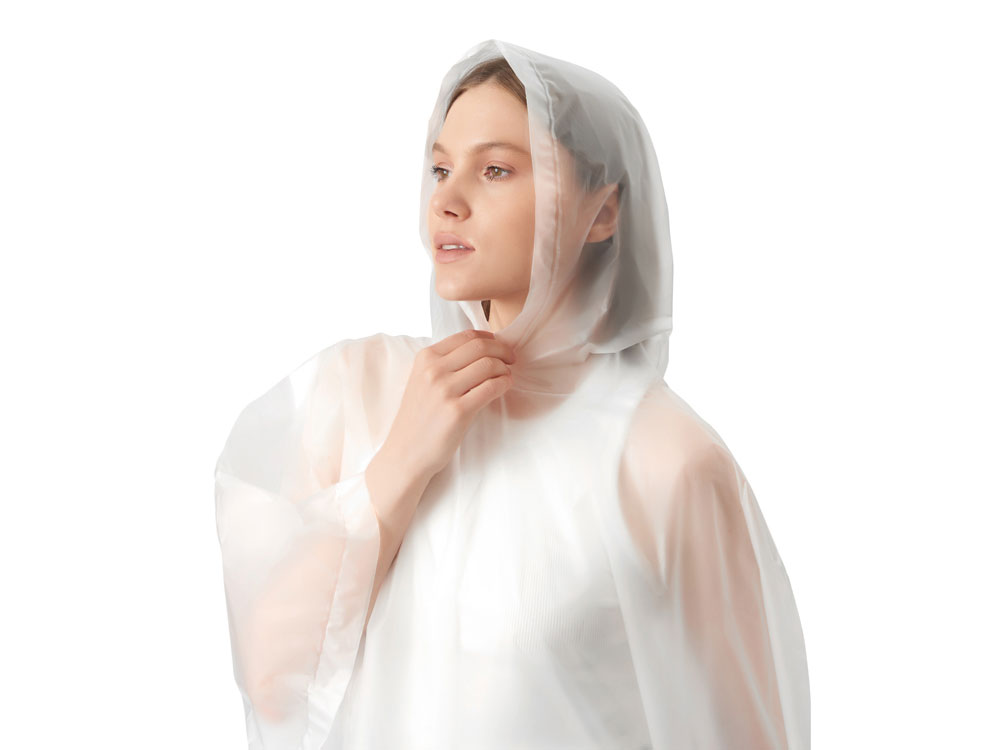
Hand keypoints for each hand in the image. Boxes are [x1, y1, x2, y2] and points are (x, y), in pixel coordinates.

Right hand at [381, 328, 515, 478]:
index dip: (490, 339)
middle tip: (511, 359)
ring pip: (488, 365)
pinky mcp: (458, 411)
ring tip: (507, 376)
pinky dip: (504, 384)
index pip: (466, 336)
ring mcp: (445, 390)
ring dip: (504, 369)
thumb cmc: (419, 417)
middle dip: (503, 350)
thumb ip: (446, 364)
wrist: (406, 451)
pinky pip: (491, 388)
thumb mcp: (423, 381)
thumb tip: (482, 349)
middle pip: (480, 347)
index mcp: (425, 358)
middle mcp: (433, 371)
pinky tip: (505, 386)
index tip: (500, 346)